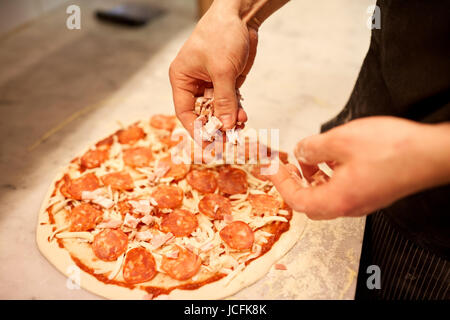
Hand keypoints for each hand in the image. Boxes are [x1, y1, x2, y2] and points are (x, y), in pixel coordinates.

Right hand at [169, 1, 257, 134]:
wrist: (240, 15)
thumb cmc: (222, 35)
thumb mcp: (222, 71)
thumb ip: (224, 101)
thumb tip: (227, 126)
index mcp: (182, 79)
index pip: (185, 111)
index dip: (196, 129)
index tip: (207, 144)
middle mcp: (194, 83)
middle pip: (202, 114)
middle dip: (215, 127)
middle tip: (227, 141)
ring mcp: (211, 83)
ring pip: (218, 110)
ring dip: (229, 120)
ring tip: (241, 128)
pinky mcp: (227, 82)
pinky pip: (230, 102)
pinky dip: (236, 111)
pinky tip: (244, 117)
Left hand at [269, 116, 449, 219]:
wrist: (431, 154)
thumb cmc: (392, 149)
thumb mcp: (340, 140)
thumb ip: (313, 148)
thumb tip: (300, 151)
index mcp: (337, 199)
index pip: (296, 200)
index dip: (280, 183)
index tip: (271, 169)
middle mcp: (348, 206)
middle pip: (310, 202)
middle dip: (294, 183)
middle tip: (286, 167)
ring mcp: (362, 201)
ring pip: (326, 195)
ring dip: (311, 178)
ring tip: (308, 158)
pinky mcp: (372, 192)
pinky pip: (342, 189)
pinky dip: (329, 176)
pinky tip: (332, 158)